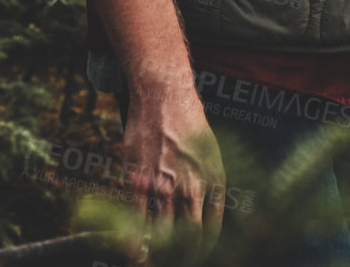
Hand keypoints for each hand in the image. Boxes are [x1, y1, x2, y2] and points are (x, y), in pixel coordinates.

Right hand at [124, 77, 224, 262]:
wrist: (165, 98)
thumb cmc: (189, 125)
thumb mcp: (210, 156)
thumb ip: (206, 185)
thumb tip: (200, 214)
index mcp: (215, 182)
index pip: (211, 233)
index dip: (200, 252)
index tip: (191, 259)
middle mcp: (192, 188)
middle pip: (187, 239)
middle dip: (179, 259)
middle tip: (171, 264)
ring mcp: (164, 186)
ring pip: (161, 234)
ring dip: (156, 255)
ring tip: (151, 263)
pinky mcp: (139, 182)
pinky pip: (136, 220)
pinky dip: (134, 241)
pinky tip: (134, 252)